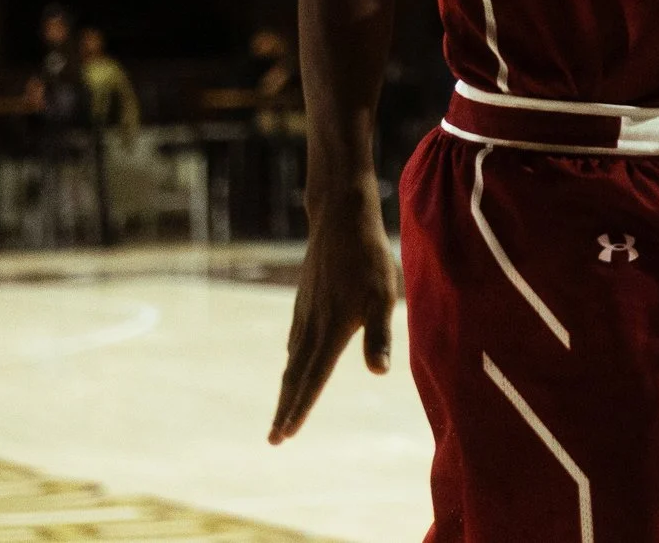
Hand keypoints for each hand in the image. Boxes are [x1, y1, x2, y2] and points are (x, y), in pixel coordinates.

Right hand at [270, 188, 400, 442]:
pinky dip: (292, 359)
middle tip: (274, 439)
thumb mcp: (384, 296)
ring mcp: (304, 313)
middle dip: (285, 409)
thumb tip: (379, 372)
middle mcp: (311, 326)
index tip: (285, 434)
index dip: (300, 408)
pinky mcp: (304, 301)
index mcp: (331, 331)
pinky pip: (295, 338)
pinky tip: (292, 360)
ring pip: (293, 359)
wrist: (340, 219)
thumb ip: (380, 335)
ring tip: (282, 410)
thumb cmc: (369, 258)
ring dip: (287, 387)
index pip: (313, 379)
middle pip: (295, 376)